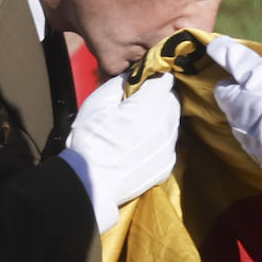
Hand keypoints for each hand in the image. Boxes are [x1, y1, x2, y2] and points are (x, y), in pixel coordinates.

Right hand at [59, 72, 179, 232]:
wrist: (91, 184)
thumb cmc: (90, 141)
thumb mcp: (97, 103)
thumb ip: (120, 83)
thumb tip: (133, 76)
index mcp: (150, 106)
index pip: (165, 80)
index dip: (153, 77)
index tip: (142, 82)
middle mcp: (166, 125)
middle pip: (172, 99)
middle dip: (158, 96)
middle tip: (137, 103)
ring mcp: (169, 147)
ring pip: (172, 121)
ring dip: (161, 116)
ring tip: (138, 125)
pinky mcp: (168, 164)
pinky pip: (168, 142)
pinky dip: (159, 137)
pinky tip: (140, 144)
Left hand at [206, 35, 261, 183]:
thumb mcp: (256, 69)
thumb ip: (234, 57)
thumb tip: (214, 43)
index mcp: (230, 103)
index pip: (222, 88)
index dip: (235, 82)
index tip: (250, 78)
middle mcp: (234, 125)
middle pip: (234, 108)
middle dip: (246, 101)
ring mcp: (249, 144)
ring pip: (247, 126)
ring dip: (258, 118)